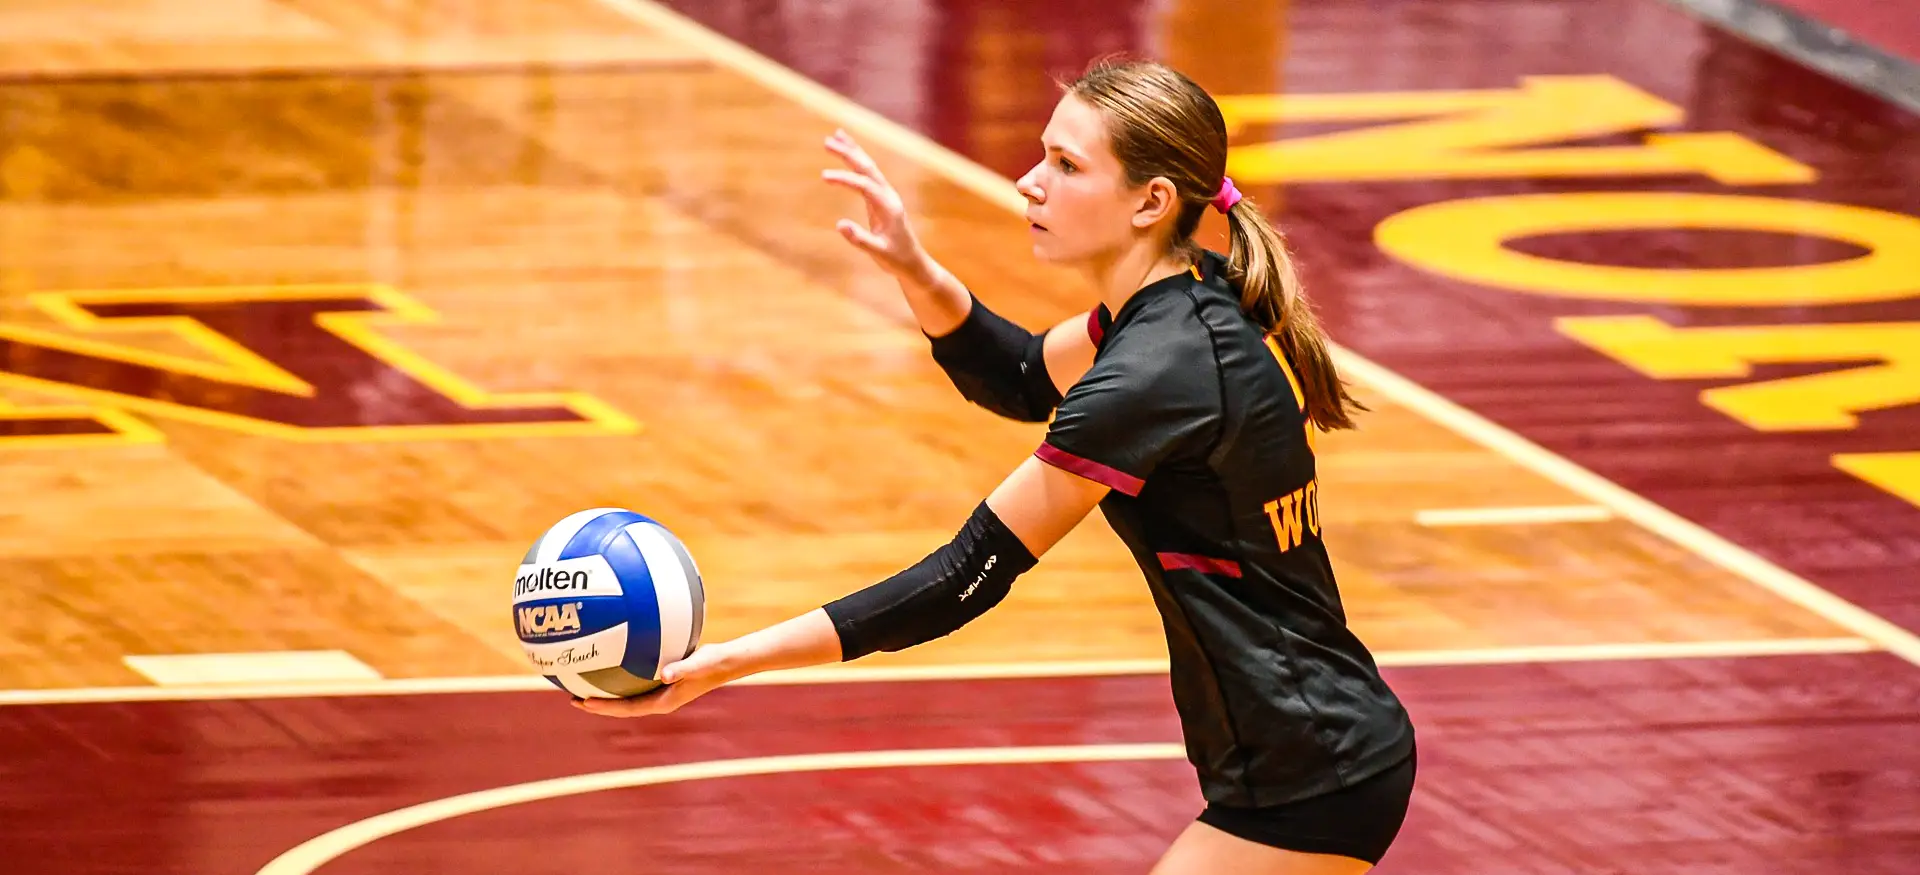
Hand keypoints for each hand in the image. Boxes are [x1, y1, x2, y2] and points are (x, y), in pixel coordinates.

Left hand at [570, 641, 740, 717]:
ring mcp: (659, 692)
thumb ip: (682, 668)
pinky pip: (635, 682)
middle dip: (598, 704)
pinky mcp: (661, 681)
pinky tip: (610, 663)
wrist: (726, 662)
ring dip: (606, 694)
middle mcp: (658, 700)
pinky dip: (619, 678)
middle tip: (573, 698)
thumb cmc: (713, 663)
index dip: (604, 707)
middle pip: (621, 707)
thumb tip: (665, 673)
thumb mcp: (698, 664)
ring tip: (583, 686)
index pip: (627, 709)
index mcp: (663, 702)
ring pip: (626, 696)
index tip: (584, 702)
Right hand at [822, 129, 929, 281]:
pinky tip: (847, 154)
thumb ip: (860, 240)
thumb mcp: (878, 253)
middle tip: (827, 141)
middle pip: (868, 168)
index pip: (864, 186)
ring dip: (852, 151)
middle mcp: (888, 196)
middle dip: (849, 153)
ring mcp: (885, 195)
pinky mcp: (880, 198)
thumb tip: (840, 224)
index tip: (824, 176)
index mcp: (889, 207)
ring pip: (868, 167)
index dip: (845, 179)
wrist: (913, 263)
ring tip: (835, 136)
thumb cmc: (896, 259)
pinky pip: (866, 175)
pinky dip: (856, 162)